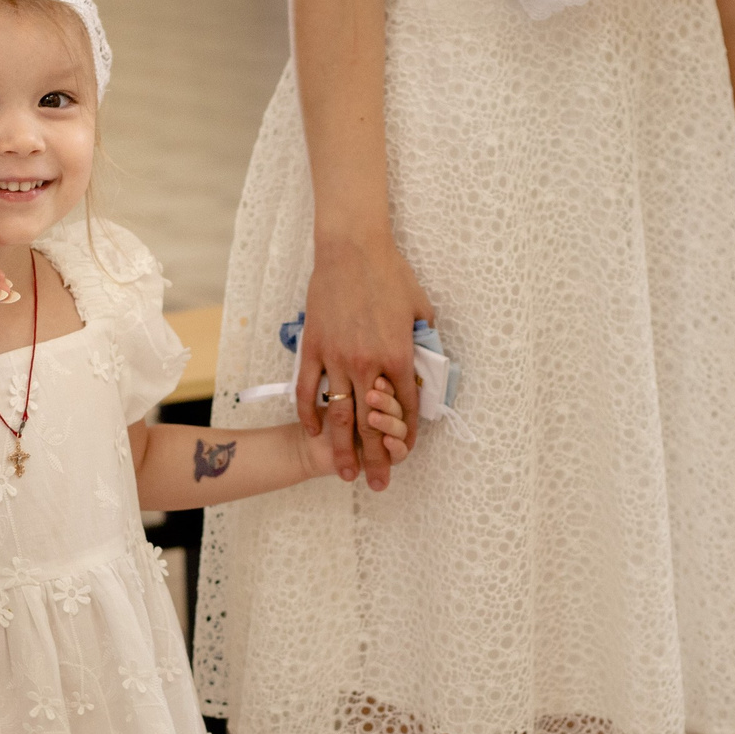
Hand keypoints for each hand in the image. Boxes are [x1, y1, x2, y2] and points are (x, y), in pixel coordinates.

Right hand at [298, 234, 431, 490]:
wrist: (352, 249)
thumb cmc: (390, 273)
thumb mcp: (421, 307)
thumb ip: (424, 337)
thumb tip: (426, 360)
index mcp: (398, 356)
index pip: (405, 407)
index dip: (406, 435)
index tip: (405, 454)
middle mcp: (368, 364)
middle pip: (372, 424)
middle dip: (377, 459)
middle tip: (378, 484)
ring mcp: (337, 358)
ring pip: (339, 415)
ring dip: (342, 448)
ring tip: (344, 473)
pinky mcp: (314, 348)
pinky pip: (308, 389)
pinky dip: (309, 413)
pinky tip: (313, 431)